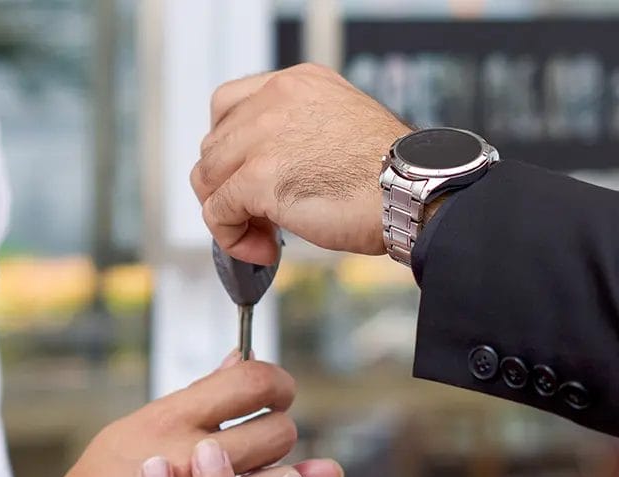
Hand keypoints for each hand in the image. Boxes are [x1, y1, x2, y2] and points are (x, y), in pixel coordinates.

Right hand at [0, 354, 341, 476]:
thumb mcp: (136, 425)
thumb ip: (198, 395)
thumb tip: (242, 358)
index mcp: (168, 422)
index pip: (252, 384)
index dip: (276, 382)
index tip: (277, 391)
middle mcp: (188, 463)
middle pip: (280, 432)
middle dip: (280, 428)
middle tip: (265, 436)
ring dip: (286, 476)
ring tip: (265, 474)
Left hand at [191, 63, 407, 264]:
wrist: (411, 193)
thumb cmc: (389, 175)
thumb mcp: (339, 132)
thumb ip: (297, 139)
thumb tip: (263, 176)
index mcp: (296, 85)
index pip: (229, 108)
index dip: (229, 152)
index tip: (244, 180)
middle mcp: (275, 101)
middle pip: (213, 147)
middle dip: (227, 188)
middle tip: (258, 218)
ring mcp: (264, 137)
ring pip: (207, 179)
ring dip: (228, 215)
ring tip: (262, 237)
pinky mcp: (260, 177)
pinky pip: (219, 211)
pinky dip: (232, 238)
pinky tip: (262, 250)